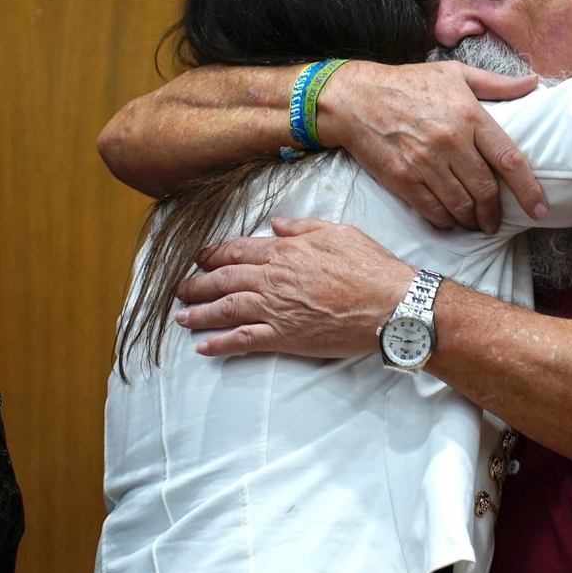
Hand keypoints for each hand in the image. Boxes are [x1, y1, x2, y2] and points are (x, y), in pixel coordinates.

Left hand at [174, 217, 413, 357]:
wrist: (390, 304)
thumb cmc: (370, 267)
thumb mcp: (338, 233)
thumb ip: (302, 227)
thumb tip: (276, 225)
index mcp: (285, 251)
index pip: (238, 251)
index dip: (214, 255)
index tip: (199, 258)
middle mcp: (273, 278)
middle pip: (224, 279)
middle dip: (198, 284)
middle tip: (181, 289)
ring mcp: (276, 309)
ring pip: (226, 308)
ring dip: (200, 312)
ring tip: (181, 316)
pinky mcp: (285, 337)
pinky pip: (244, 340)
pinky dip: (220, 343)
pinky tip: (203, 347)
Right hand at [316, 60, 546, 233]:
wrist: (356, 98)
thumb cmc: (408, 83)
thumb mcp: (455, 74)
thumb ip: (497, 83)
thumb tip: (533, 83)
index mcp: (469, 116)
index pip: (509, 160)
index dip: (528, 189)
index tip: (539, 209)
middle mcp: (450, 141)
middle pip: (486, 190)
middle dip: (495, 213)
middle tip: (495, 221)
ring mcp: (425, 163)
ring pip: (461, 205)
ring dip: (472, 220)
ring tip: (474, 222)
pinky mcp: (403, 179)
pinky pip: (433, 211)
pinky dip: (445, 221)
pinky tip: (449, 221)